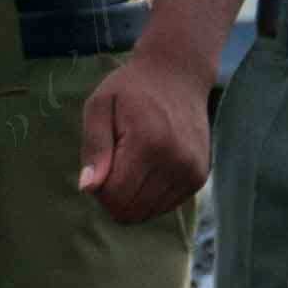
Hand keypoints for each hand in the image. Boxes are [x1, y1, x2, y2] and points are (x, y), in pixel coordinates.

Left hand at [78, 42, 214, 223]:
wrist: (177, 75)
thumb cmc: (130, 89)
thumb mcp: (99, 106)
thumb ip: (94, 147)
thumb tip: (88, 188)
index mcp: (149, 144)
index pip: (116, 196)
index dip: (97, 190)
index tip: (96, 166)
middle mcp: (177, 163)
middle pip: (132, 210)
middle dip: (112, 195)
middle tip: (109, 165)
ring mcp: (192, 173)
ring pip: (149, 212)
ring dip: (131, 196)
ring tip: (128, 163)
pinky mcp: (200, 177)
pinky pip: (166, 205)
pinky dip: (149, 194)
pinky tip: (145, 167)